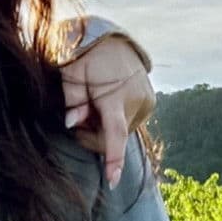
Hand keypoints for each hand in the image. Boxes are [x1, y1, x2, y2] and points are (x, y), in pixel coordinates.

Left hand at [61, 36, 154, 189]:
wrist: (112, 40)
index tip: (112, 180)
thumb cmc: (86, 57)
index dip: (113, 159)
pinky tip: (105, 105)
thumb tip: (71, 123)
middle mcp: (135, 101)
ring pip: (122, 131)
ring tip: (92, 106)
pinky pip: (130, 121)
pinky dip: (115, 120)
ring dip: (104, 127)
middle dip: (93, 135)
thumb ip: (73, 100)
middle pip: (113, 137)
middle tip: (78, 117)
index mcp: (115, 96)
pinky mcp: (150, 102)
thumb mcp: (72, 74)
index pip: (114, 134)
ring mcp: (146, 102)